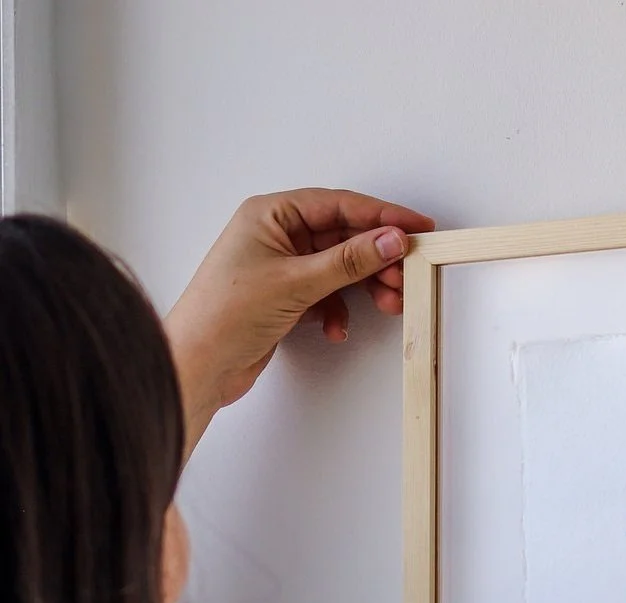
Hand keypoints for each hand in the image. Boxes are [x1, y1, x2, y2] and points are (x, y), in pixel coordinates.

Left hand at [164, 189, 434, 453]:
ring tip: (388, 303)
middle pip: (343, 237)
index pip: (339, 205)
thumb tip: (390, 240)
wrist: (198, 364)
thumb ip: (349, 260)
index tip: (417, 227)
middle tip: (406, 275)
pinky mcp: (284, 297)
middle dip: (377, 258)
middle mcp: (276, 235)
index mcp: (271, 214)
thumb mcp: (296, 282)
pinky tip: (336, 328)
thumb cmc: (226, 314)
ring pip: (338, 269)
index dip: (382, 216)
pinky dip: (338, 311)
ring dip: (363, 287)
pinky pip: (326, 295)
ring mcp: (281, 267)